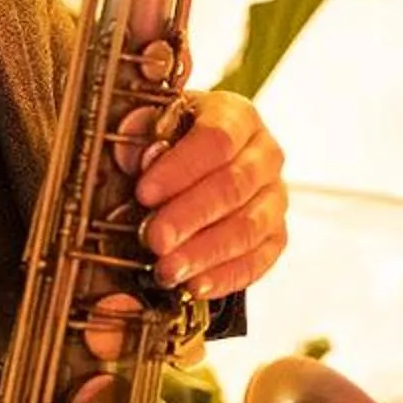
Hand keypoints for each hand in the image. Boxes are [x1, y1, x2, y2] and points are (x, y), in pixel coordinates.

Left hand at [133, 89, 286, 299]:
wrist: (202, 167)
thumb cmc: (174, 142)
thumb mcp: (154, 125)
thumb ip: (140, 130)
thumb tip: (126, 149)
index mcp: (237, 116)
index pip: (216, 139)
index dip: (180, 168)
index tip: (145, 192)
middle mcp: (264, 155)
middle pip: (234, 186)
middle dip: (190, 216)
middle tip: (154, 239)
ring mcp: (275, 198)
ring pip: (248, 227)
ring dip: (205, 252)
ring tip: (168, 270)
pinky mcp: (276, 235)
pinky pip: (259, 260)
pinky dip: (226, 276)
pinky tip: (195, 286)